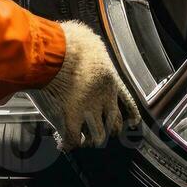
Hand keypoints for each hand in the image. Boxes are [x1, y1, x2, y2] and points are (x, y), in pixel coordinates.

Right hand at [29, 21, 140, 151]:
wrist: (55, 51)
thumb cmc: (69, 41)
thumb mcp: (89, 41)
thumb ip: (91, 50)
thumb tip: (87, 45)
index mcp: (110, 80)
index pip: (127, 103)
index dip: (130, 116)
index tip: (132, 124)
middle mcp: (103, 99)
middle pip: (113, 124)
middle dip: (108, 130)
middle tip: (101, 132)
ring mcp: (88, 110)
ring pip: (96, 136)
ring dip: (90, 139)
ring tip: (84, 141)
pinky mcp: (70, 118)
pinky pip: (72, 139)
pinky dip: (68, 144)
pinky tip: (63, 145)